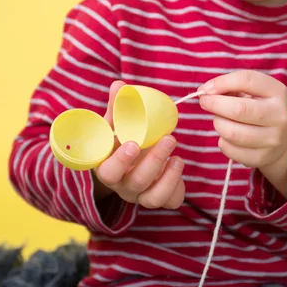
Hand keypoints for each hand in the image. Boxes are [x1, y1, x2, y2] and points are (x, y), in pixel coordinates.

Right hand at [91, 81, 185, 209]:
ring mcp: (141, 194)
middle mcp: (123, 185)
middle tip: (169, 139)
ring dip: (170, 177)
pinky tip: (178, 163)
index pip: (108, 171)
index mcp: (107, 167)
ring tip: (178, 157)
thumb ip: (118, 108)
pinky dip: (176, 185)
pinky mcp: (159, 197)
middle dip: (154, 161)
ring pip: (153, 197)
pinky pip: (169, 201)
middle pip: (136, 181)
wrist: (131, 161)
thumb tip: (119, 85)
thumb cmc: (122, 139)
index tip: (133, 142)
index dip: (119, 161)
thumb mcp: (117, 125)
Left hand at [198, 71, 286, 195]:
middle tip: (205, 102)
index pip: (247, 80)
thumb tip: (205, 91)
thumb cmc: (260, 108)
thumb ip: (232, 87)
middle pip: (239, 109)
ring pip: (232, 133)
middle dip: (215, 105)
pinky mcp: (262, 158)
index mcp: (277, 92)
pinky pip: (230, 150)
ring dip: (218, 123)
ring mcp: (272, 139)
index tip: (205, 88)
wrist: (284, 138)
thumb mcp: (254, 91)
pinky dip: (222, 142)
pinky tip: (227, 137)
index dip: (222, 82)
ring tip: (220, 120)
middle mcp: (279, 116)